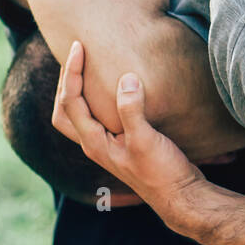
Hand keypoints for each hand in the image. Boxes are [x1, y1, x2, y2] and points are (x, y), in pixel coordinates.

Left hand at [53, 39, 203, 213]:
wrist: (180, 196)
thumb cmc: (162, 173)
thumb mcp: (145, 140)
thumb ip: (132, 110)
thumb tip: (126, 77)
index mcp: (94, 142)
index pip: (70, 101)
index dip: (71, 72)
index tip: (79, 47)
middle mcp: (95, 144)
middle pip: (65, 110)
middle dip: (66, 81)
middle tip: (76, 55)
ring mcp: (108, 146)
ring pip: (79, 115)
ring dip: (77, 91)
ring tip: (88, 68)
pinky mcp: (123, 145)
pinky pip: (98, 117)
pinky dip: (97, 99)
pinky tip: (115, 89)